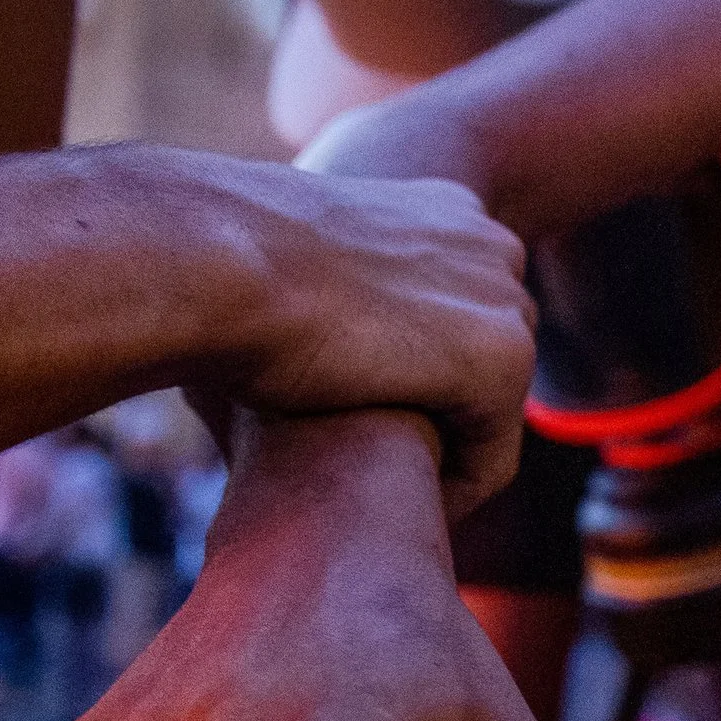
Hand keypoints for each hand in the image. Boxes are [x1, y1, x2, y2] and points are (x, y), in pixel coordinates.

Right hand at [168, 146, 535, 517]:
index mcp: (441, 208)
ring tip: (378, 495)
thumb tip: (308, 338)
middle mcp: (488, 244)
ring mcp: (503, 302)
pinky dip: (451, 495)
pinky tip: (393, 512)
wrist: (217, 264)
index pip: (462, 309)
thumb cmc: (219, 267)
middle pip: (488, 358)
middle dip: (442, 414)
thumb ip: (329, 291)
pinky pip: (492, 457)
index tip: (363, 419)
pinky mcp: (499, 362)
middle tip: (375, 469)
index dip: (419, 372)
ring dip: (444, 458)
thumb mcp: (292, 263)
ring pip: (492, 412)